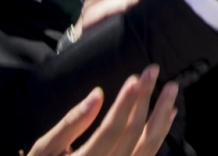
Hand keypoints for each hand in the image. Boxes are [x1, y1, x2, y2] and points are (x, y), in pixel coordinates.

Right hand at [26, 65, 177, 155]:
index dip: (124, 104)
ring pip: (148, 146)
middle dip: (145, 100)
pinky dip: (161, 133)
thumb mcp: (46, 148)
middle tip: (153, 70)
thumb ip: (70, 124)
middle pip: (133, 135)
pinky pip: (148, 154)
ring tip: (171, 88)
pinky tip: (169, 113)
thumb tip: (97, 94)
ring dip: (161, 116)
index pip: (110, 131)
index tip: (135, 78)